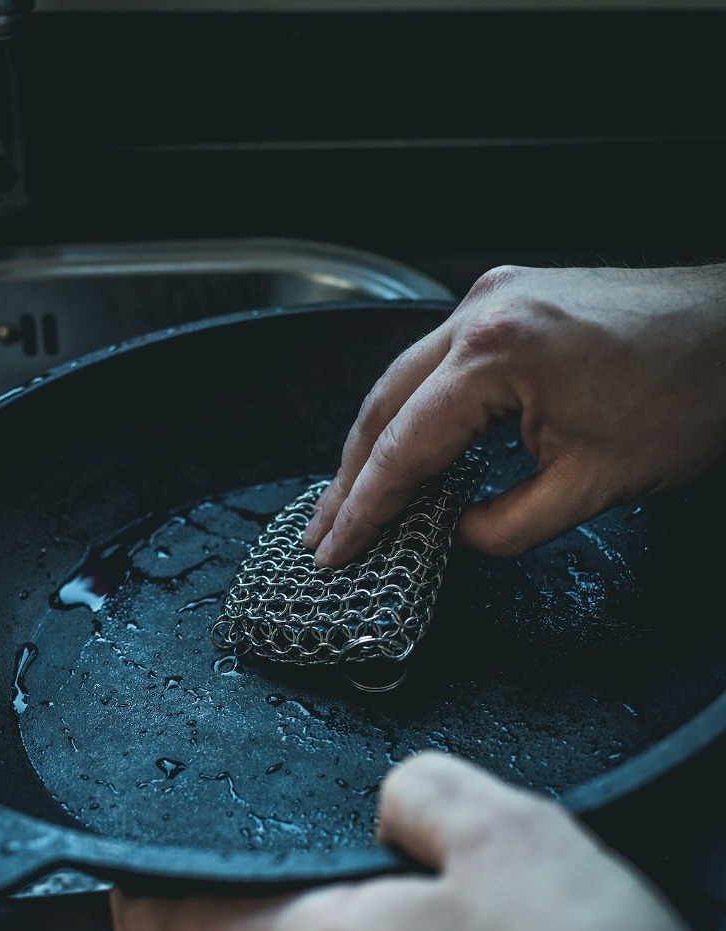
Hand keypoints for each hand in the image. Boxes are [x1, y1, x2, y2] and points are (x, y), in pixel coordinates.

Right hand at [303, 263, 725, 566]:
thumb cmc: (687, 397)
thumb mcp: (591, 487)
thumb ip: (506, 525)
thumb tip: (456, 535)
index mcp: (494, 354)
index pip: (404, 446)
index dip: (366, 507)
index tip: (336, 550)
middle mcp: (480, 313)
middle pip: (385, 403)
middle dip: (351, 473)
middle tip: (324, 530)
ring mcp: (496, 298)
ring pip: (407, 378)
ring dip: (379, 438)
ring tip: (354, 495)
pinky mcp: (514, 300)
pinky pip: (442, 359)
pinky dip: (418, 408)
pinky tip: (408, 443)